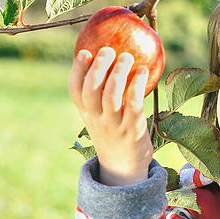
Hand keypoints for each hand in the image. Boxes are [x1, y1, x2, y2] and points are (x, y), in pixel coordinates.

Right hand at [69, 46, 154, 185]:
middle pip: (92, 90)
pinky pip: (133, 104)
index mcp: (87, 114)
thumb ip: (101, 95)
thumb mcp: (101, 117)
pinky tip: (143, 71)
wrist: (124, 168)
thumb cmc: (114, 134)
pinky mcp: (132, 130)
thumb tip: (112, 61)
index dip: (77, 71)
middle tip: (108, 50)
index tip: (84, 52)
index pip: (75, 91)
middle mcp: (97, 119)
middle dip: (98, 67)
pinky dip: (137, 85)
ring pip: (111, 95)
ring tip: (127, 57)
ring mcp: (114, 125)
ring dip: (118, 73)